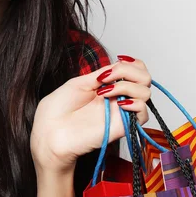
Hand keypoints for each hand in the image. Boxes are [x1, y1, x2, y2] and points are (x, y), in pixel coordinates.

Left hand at [30, 57, 151, 174]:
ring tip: (104, 92)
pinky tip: (119, 103)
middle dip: (130, 71)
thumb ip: (101, 74)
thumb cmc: (56, 110)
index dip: (130, 64)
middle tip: (106, 78)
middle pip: (144, 78)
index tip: (114, 64)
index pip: (134, 70)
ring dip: (127, 86)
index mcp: (106, 86)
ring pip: (146, 93)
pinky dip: (136, 103)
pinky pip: (143, 113)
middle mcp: (116, 98)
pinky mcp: (123, 126)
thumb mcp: (78, 83)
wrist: (49, 132)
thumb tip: (119, 65)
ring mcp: (120, 111)